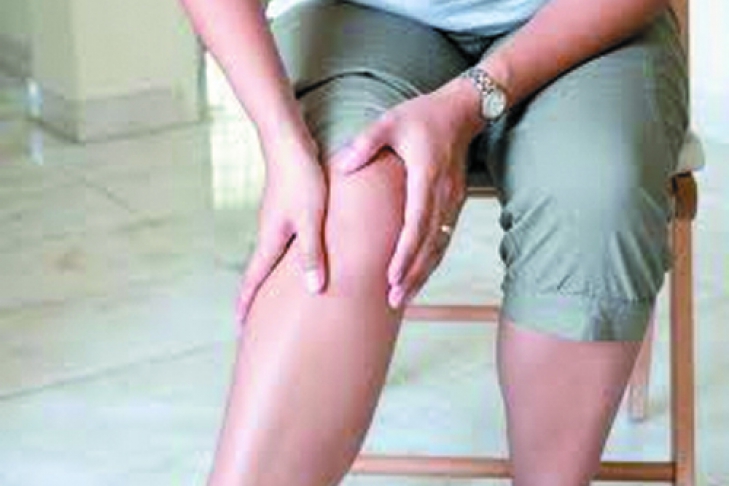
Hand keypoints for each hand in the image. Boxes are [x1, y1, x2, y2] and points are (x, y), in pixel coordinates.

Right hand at [236, 129, 327, 324]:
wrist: (289, 143)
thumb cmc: (303, 179)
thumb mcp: (312, 218)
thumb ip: (312, 253)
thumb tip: (313, 289)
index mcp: (271, 239)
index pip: (255, 279)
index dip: (247, 303)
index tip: (240, 326)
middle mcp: (269, 233)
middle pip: (259, 271)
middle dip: (254, 295)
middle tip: (252, 319)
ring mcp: (275, 221)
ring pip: (270, 257)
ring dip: (268, 277)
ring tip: (272, 295)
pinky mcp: (285, 210)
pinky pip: (281, 243)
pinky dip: (283, 259)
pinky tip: (294, 260)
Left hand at [331, 79, 483, 308]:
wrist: (461, 112)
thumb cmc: (422, 117)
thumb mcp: (390, 122)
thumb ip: (366, 143)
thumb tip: (342, 166)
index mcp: (426, 177)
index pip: (417, 223)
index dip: (405, 253)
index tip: (391, 275)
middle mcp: (444, 195)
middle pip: (430, 244)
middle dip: (413, 274)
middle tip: (393, 300)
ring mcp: (453, 201)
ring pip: (439, 246)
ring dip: (423, 274)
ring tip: (403, 298)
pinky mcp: (455, 204)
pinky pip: (443, 238)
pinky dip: (431, 261)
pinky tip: (418, 277)